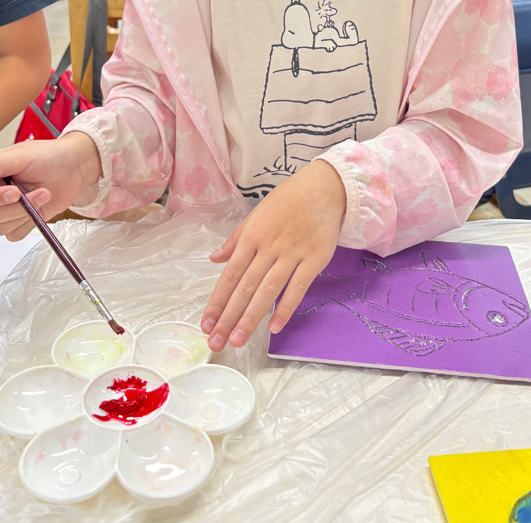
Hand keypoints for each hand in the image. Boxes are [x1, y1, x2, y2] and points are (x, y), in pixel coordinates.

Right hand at [0, 132, 101, 240]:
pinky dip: (29, 224)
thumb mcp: (20, 155)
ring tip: (43, 194)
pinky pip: (14, 235)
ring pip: (0, 227)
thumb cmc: (49, 156)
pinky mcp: (21, 220)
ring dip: (25, 214)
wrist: (74, 167)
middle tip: (37, 191)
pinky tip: (40, 207)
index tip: (13, 191)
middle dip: (16, 206)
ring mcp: (8, 208)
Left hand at [201, 160, 345, 349]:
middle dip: (229, 317)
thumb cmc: (287, 201)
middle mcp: (269, 247)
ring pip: (267, 290)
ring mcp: (292, 254)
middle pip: (245, 286)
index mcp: (252, 236)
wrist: (324, 188)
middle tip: (217, 342)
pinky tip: (274, 327)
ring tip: (238, 340)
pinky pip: (298, 288)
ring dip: (251, 317)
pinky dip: (285, 307)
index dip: (217, 301)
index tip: (206, 324)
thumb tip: (214, 259)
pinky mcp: (314, 259)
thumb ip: (235, 240)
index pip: (230, 274)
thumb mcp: (256, 215)